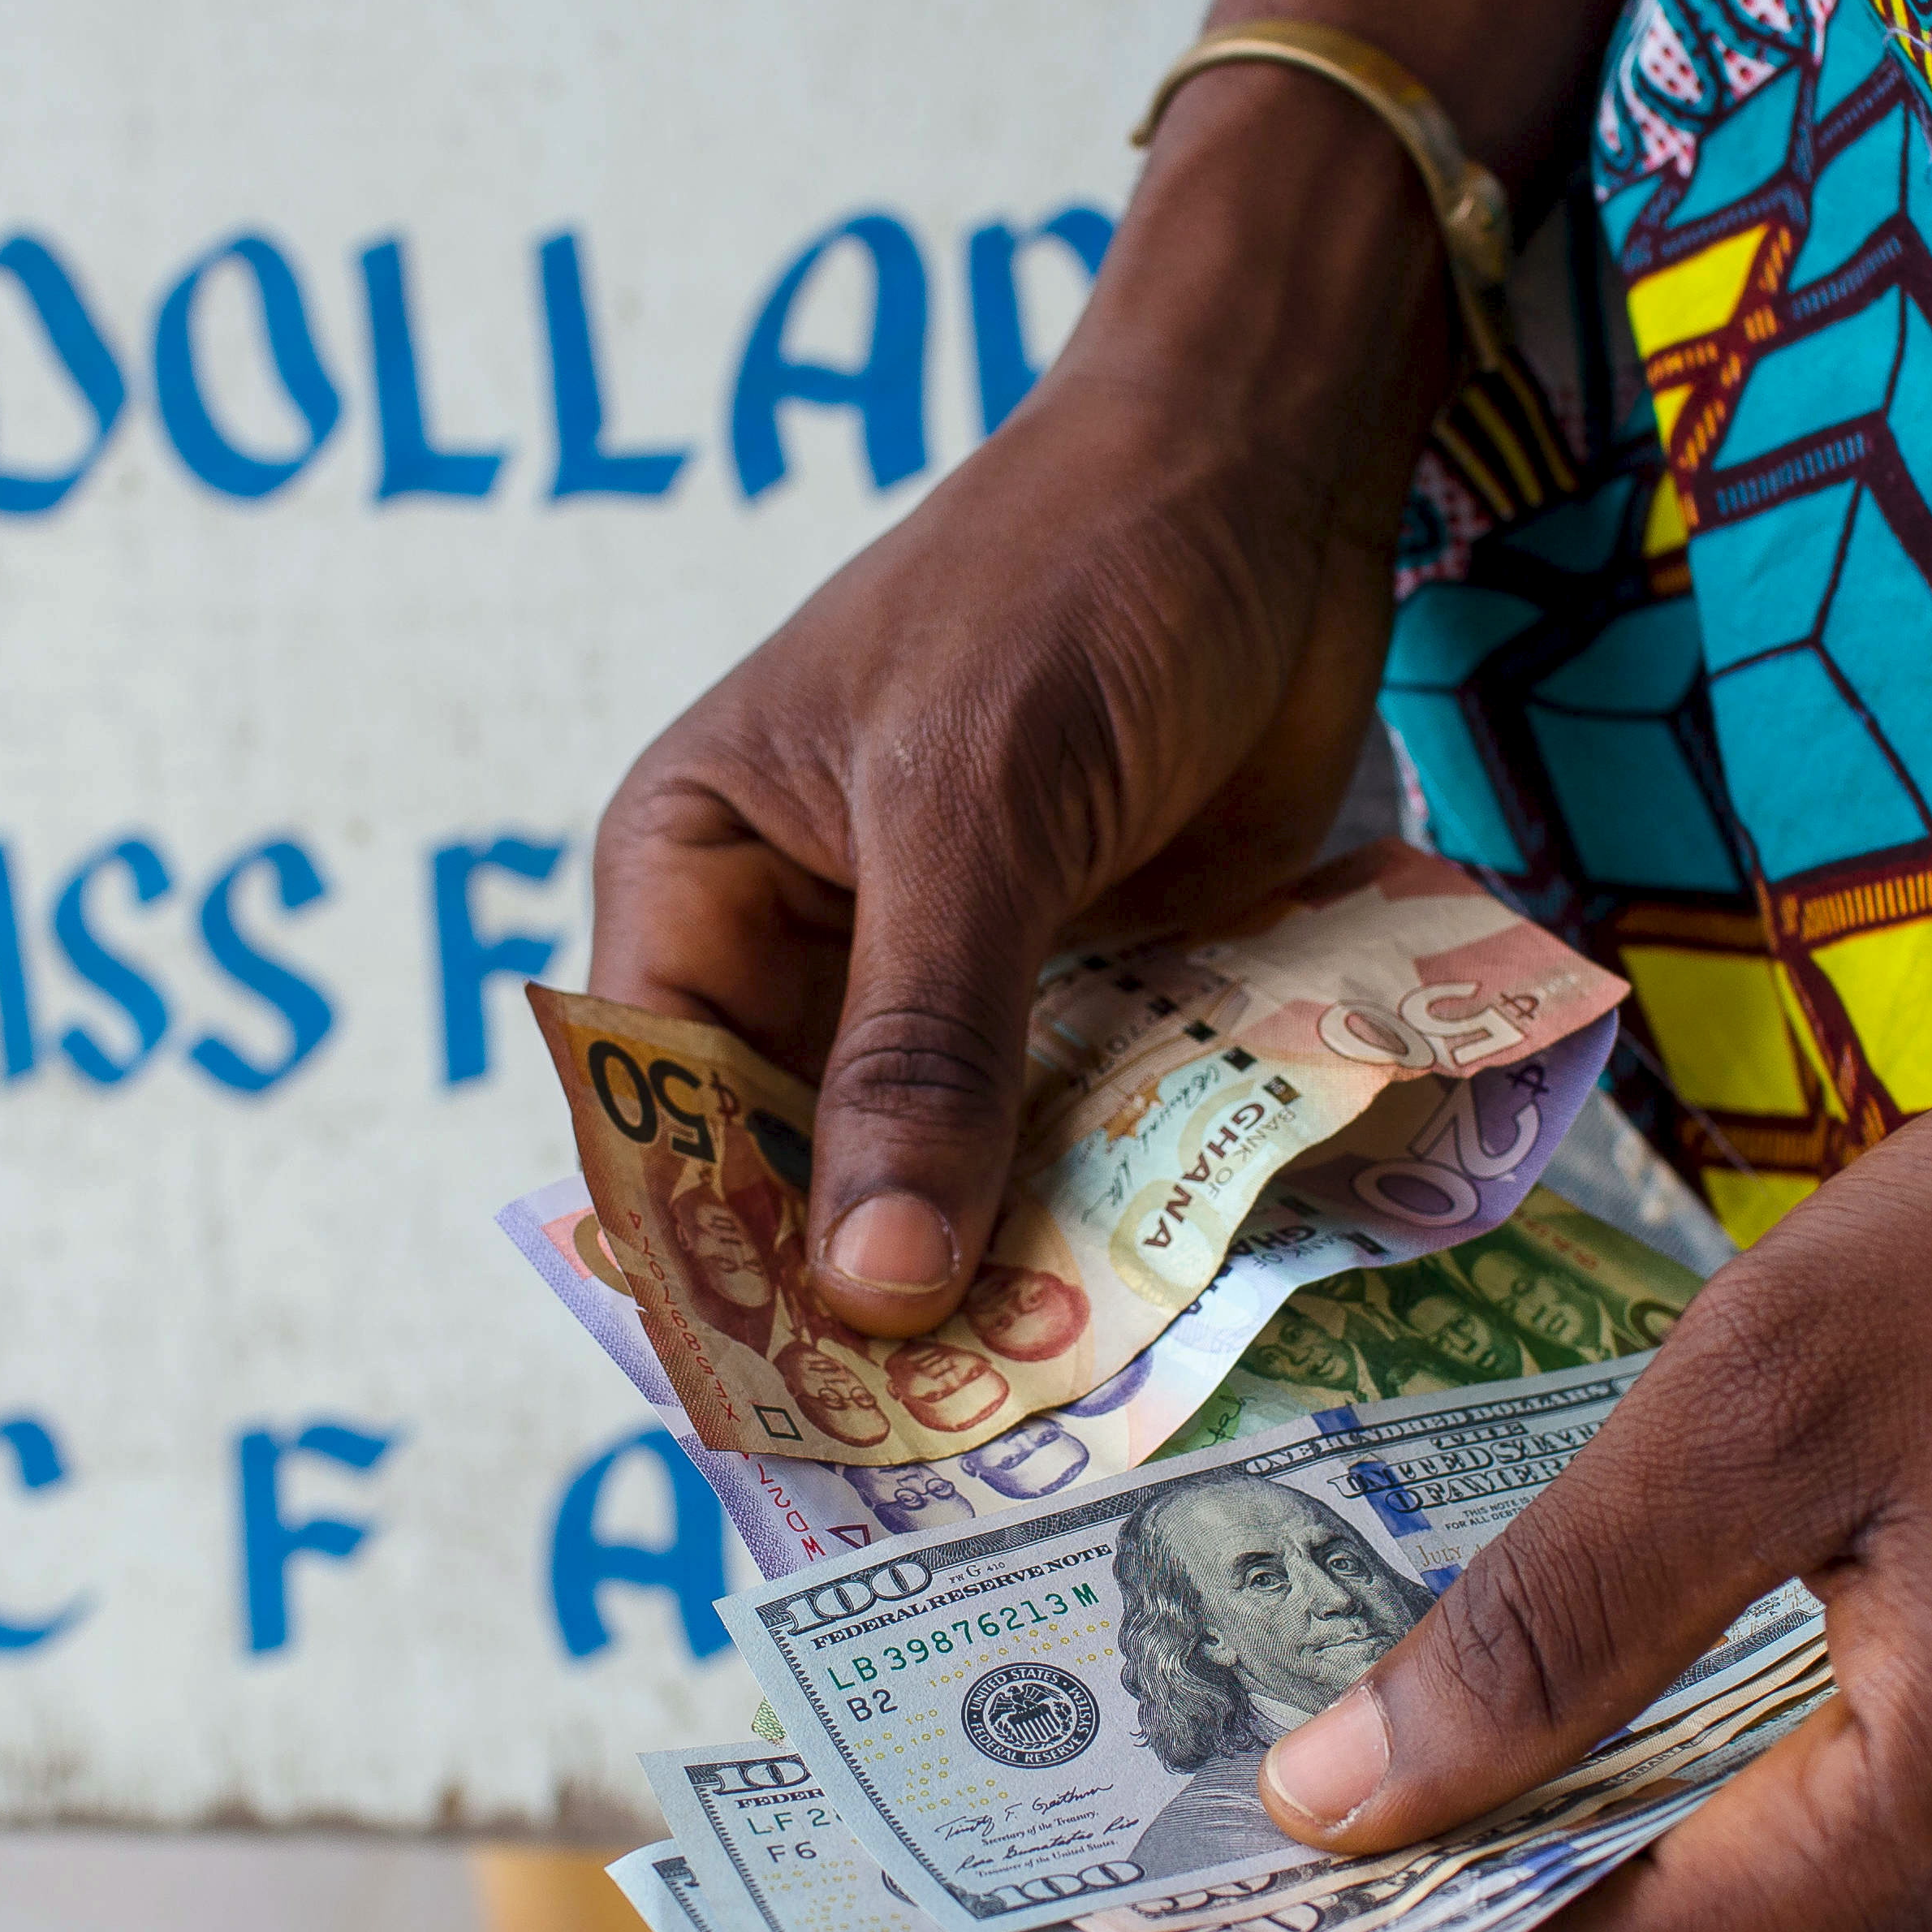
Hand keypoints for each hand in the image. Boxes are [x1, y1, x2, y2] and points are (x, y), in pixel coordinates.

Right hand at [588, 81, 1444, 1336]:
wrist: (1271, 463)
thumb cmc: (1074, 581)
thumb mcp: (973, 809)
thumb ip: (921, 1045)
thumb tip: (868, 1288)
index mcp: (697, 873)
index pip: (661, 1117)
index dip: (714, 1266)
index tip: (798, 1421)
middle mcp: (803, 945)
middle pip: (800, 1176)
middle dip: (866, 1300)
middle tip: (952, 1468)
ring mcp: (949, 978)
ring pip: (942, 1176)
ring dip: (1001, 1278)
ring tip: (1065, 1427)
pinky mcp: (1085, 991)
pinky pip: (1071, 1140)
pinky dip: (1107, 1219)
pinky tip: (1158, 1324)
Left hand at [1256, 833, 1931, 1931]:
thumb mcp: (1778, 1390)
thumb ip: (1552, 1616)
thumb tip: (1335, 1801)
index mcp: (1924, 1857)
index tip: (1199, 1843)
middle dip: (1449, 1859)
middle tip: (1253, 1713)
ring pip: (1726, 1886)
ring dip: (1559, 1791)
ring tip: (1376, 1654)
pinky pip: (1823, 1810)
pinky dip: (1683, 1738)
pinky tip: (1582, 1618)